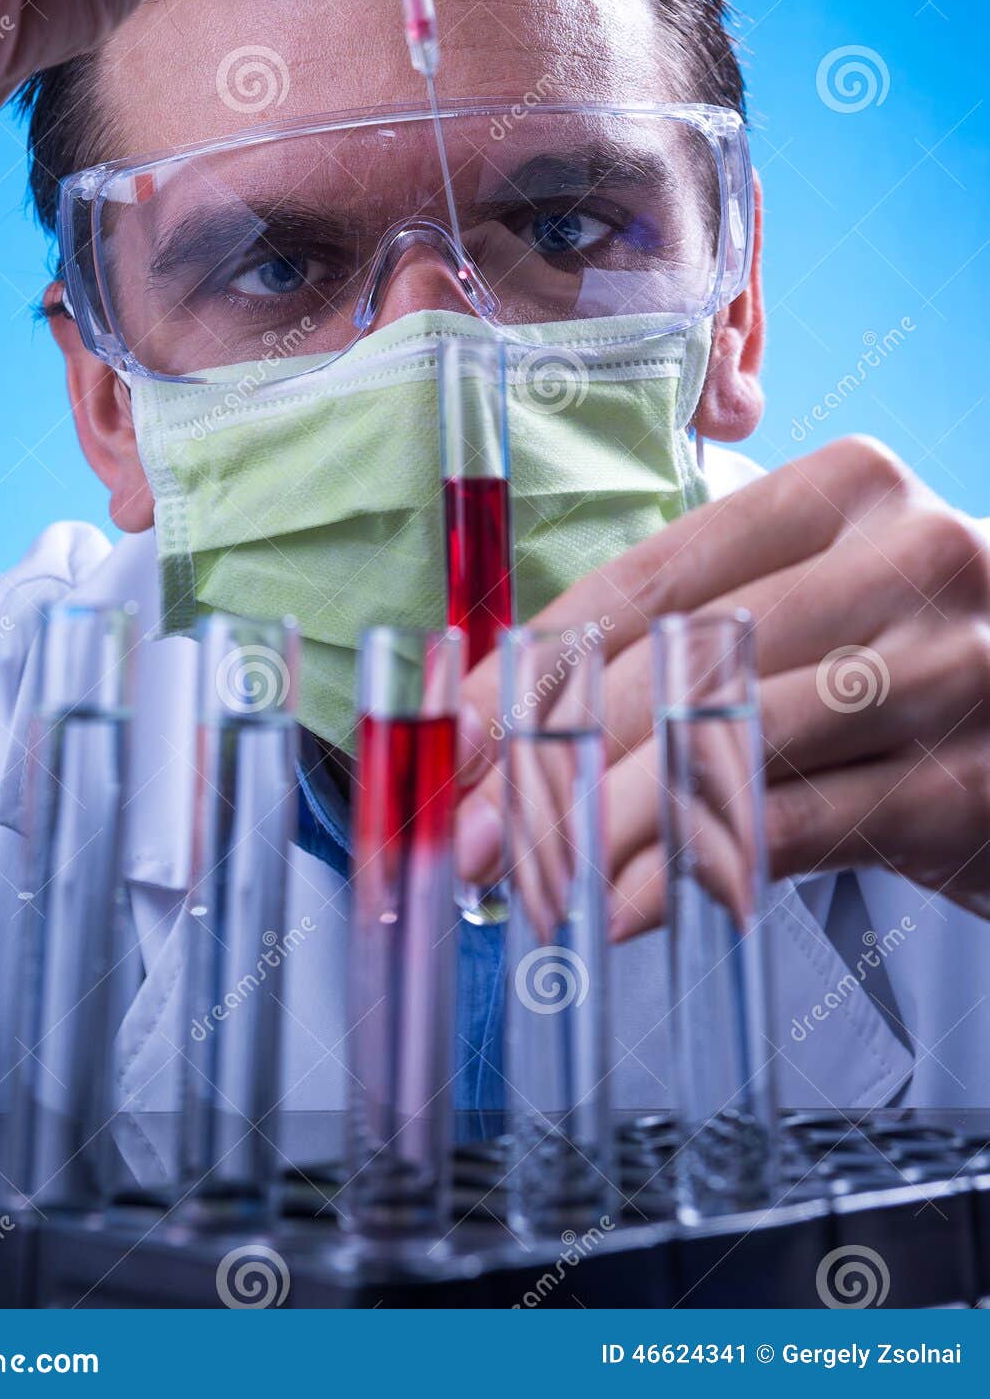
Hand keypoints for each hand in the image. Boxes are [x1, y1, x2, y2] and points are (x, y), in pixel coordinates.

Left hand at [457, 437, 989, 934]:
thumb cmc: (909, 663)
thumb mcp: (817, 610)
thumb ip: (687, 639)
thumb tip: (507, 720)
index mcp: (845, 491)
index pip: (651, 576)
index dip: (536, 663)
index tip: (458, 736)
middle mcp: (908, 559)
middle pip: (682, 659)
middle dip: (552, 755)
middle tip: (474, 829)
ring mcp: (952, 670)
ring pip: (730, 744)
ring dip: (606, 824)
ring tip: (530, 877)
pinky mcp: (970, 783)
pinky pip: (796, 830)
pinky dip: (693, 873)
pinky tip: (622, 907)